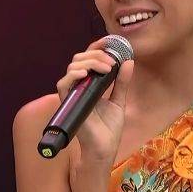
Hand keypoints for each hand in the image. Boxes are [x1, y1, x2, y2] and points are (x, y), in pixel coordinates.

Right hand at [55, 37, 133, 167]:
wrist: (103, 149)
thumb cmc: (108, 129)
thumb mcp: (119, 101)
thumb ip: (122, 82)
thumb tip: (129, 61)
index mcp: (91, 83)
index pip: (90, 58)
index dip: (98, 47)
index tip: (111, 42)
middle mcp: (80, 86)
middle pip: (81, 58)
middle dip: (97, 54)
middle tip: (112, 61)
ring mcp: (73, 93)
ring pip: (73, 67)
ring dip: (89, 62)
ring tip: (105, 68)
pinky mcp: (67, 103)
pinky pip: (63, 84)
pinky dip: (73, 75)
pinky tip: (85, 74)